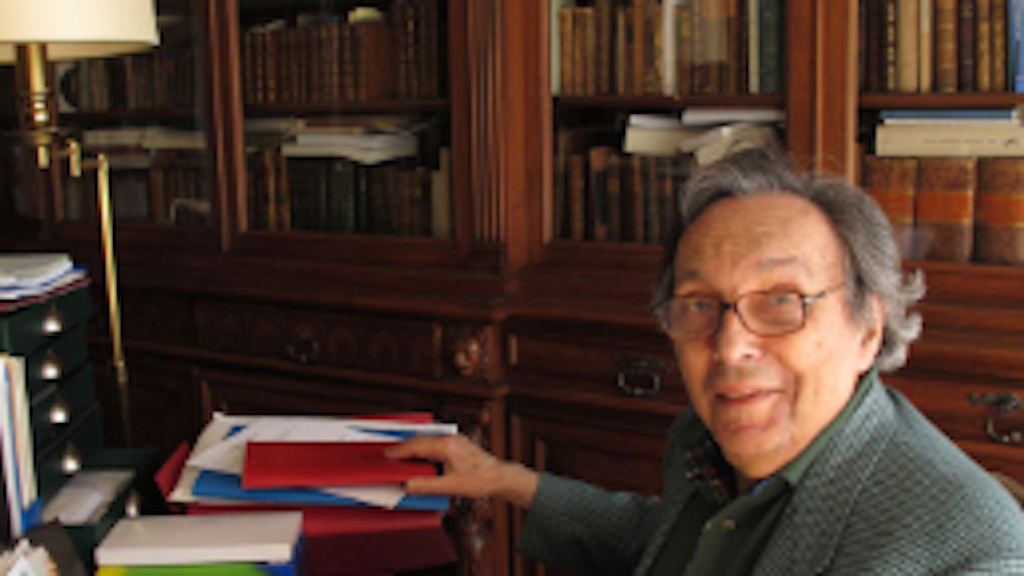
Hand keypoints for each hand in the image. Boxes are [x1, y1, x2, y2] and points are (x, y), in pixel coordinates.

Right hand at [384, 434, 539, 508]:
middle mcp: (450, 439)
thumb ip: (427, 485)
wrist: (500, 477)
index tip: (387, 455)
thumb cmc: (480, 481)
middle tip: (390, 454)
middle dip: (404, 447)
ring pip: (428, 439)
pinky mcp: (459, 444)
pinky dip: (424, 447)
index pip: (416, 446)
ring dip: (414, 446)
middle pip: (420, 440)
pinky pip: (436, 441)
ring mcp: (456, 440)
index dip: (399, 451)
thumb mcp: (451, 487)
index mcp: (446, 446)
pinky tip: (421, 454)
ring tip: (402, 454)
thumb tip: (408, 485)